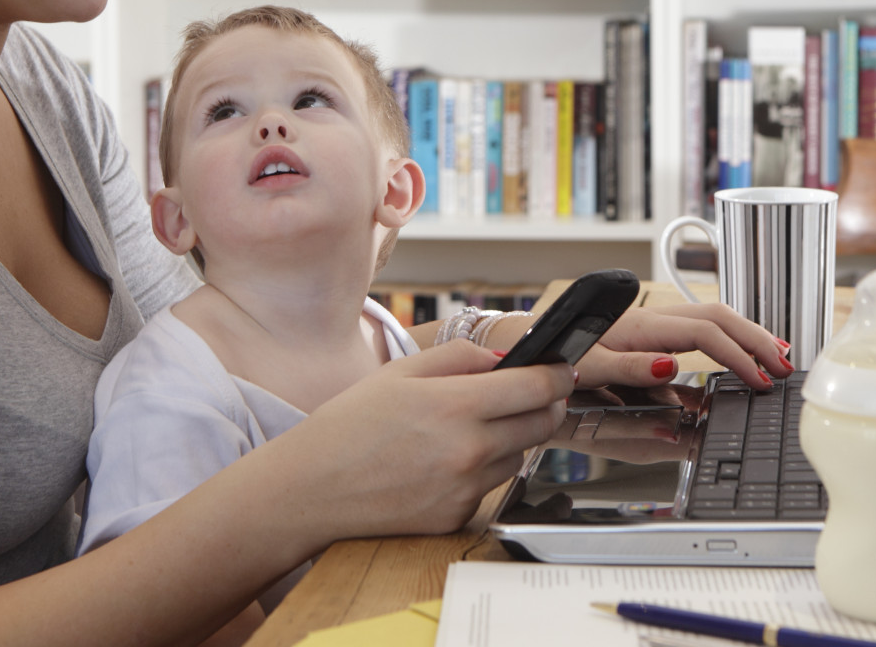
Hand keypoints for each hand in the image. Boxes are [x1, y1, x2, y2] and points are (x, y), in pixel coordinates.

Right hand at [290, 341, 571, 541]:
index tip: (564, 367)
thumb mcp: (401, 372)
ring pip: (520, 455)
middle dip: (547, 403)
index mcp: (456, 406)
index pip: (538, 387)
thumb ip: (460, 357)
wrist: (311, 490)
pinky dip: (482, 470)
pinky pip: (490, 486)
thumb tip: (507, 358)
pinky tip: (446, 461)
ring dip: (513, 438)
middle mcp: (468, 451)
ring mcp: (465, 489)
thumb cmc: (349, 425)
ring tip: (473, 427)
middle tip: (535, 393)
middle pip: (543, 423)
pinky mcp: (457, 517)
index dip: (559, 374)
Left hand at [573, 302, 792, 390]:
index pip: (705, 334)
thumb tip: (671, 366)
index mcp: (642, 327)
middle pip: (719, 317)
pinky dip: (730, 337)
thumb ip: (628, 368)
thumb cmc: (558, 355)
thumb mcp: (586, 367)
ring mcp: (656, 322)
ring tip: (778, 355)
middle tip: (785, 365)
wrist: (535, 342)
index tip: (759, 379)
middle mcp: (654, 319)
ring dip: (748, 334)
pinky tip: (742, 352)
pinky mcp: (654, 331)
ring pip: (714, 318)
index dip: (737, 355)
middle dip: (757, 339)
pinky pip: (702, 328)